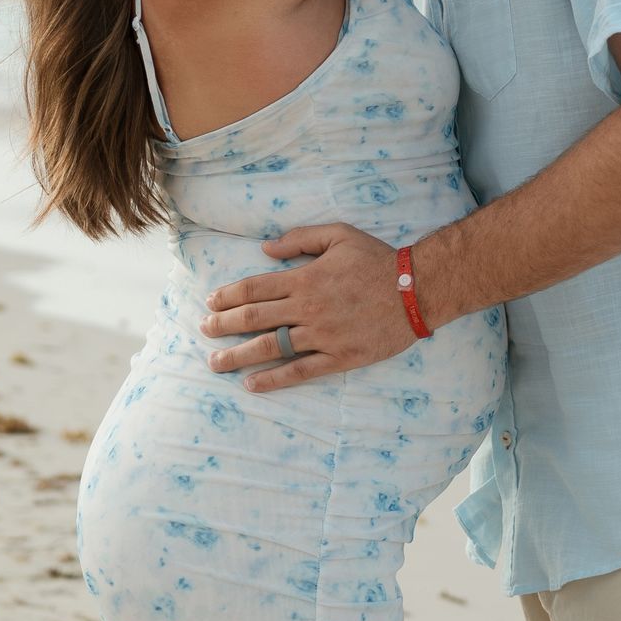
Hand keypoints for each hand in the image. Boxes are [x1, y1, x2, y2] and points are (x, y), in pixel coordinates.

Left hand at [202, 223, 407, 389]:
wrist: (417, 290)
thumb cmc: (378, 260)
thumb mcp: (339, 235)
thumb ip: (300, 239)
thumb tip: (265, 249)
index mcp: (305, 278)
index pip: (255, 288)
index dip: (229, 296)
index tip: (210, 302)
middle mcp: (308, 308)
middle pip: (254, 318)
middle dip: (223, 325)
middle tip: (203, 330)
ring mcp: (322, 335)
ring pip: (270, 347)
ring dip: (238, 355)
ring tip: (215, 362)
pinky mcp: (339, 357)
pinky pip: (300, 371)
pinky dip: (274, 379)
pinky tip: (252, 384)